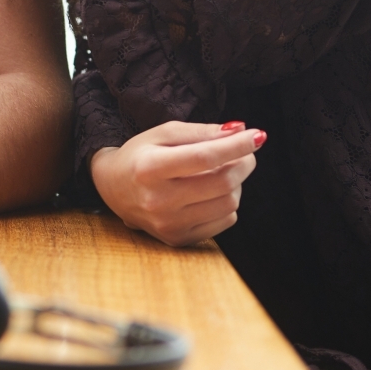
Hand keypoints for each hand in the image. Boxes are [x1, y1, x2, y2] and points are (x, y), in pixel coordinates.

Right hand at [91, 121, 261, 246]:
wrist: (112, 189)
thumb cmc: (140, 156)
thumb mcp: (162, 134)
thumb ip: (200, 132)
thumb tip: (239, 131)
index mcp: (149, 168)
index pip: (204, 158)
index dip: (236, 146)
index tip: (258, 136)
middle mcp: (157, 200)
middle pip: (222, 182)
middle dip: (243, 162)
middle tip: (244, 153)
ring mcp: (168, 224)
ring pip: (229, 203)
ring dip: (236, 184)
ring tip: (222, 172)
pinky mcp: (178, 239)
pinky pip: (225, 221)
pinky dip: (227, 203)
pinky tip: (211, 193)